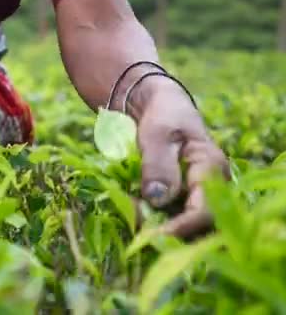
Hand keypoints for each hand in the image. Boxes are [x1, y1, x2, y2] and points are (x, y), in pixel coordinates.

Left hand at [129, 77, 229, 238]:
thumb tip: (157, 199)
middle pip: (197, 225)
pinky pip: (169, 216)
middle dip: (166, 230)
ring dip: (155, 225)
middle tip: (135, 226)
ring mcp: (196, 194)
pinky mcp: (180, 198)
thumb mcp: (156, 135)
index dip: (182, 227)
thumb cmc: (161, 115)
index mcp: (211, 168)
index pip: (206, 209)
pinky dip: (149, 218)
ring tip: (129, 212)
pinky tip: (130, 207)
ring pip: (182, 224)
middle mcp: (211, 186)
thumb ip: (157, 164)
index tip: (153, 235)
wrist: (158, 106)